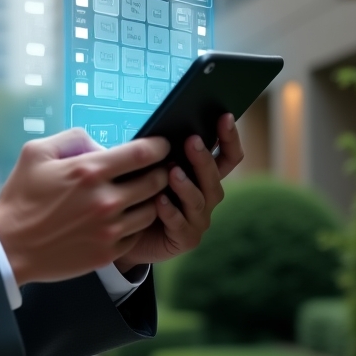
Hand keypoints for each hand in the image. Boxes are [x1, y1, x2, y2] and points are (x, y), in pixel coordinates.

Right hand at [0, 129, 170, 286]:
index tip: (162, 145)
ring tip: (140, 194)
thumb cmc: (21, 197)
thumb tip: (100, 144)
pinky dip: (135, 223)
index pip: (142, 153)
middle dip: (160, 171)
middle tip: (156, 169)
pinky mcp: (108, 251)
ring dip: (151, 199)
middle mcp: (105, 200)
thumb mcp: (35, 153)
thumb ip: (71, 138)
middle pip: (156, 181)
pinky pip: (137, 233)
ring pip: (151, 209)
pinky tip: (123, 217)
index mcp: (89, 171)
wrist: (10, 247)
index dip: (159, 146)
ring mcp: (109, 229)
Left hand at [113, 113, 243, 272]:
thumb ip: (161, 153)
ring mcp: (198, 219)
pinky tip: (159, 200)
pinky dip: (170, 211)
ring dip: (186, 185)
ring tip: (173, 171)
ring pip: (199, 200)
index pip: (227, 156)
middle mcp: (206, 196)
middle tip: (192, 140)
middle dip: (203, 158)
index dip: (229, 138)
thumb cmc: (141, 192)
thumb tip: (159, 128)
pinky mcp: (185, 238)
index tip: (225, 116)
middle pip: (214, 177)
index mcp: (203, 176)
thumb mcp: (151, 167)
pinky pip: (180, 224)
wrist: (126, 231)